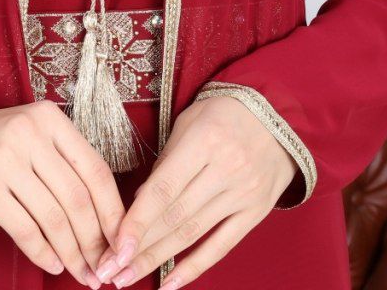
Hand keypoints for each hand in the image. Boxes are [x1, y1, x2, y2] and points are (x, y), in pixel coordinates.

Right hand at [0, 98, 125, 285]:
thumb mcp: (27, 135)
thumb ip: (61, 162)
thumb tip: (102, 216)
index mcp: (49, 118)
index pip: (95, 169)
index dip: (113, 211)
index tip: (121, 241)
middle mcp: (31, 133)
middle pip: (79, 198)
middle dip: (95, 241)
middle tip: (103, 269)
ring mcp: (6, 158)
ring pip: (55, 218)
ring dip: (73, 254)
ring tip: (81, 274)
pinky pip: (25, 230)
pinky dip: (43, 253)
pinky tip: (52, 265)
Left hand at [91, 94, 296, 287]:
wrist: (276, 114)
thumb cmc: (223, 113)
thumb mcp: (189, 122)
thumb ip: (165, 161)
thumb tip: (139, 200)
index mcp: (204, 141)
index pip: (164, 188)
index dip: (137, 220)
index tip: (114, 246)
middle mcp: (226, 170)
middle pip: (175, 216)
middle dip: (139, 247)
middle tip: (109, 270)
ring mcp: (243, 194)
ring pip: (193, 234)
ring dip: (157, 260)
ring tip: (127, 277)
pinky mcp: (256, 212)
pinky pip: (222, 246)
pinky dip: (194, 268)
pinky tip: (169, 284)